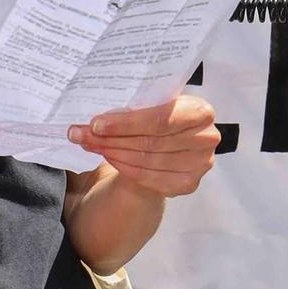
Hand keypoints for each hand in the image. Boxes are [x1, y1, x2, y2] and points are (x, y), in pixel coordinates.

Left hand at [67, 94, 219, 196]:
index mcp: (199, 111)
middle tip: (81, 135)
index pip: (161, 119)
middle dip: (112, 138)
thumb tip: (92, 116)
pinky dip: (124, 168)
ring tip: (89, 145)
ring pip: (146, 160)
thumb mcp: (153, 104)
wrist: (172, 141)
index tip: (96, 124)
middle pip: (151, 142)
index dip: (127, 123)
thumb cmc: (159, 117)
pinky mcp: (188, 184)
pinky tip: (109, 158)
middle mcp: (206, 138)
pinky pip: (149, 178)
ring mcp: (200, 164)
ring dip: (112, 153)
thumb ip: (134, 106)